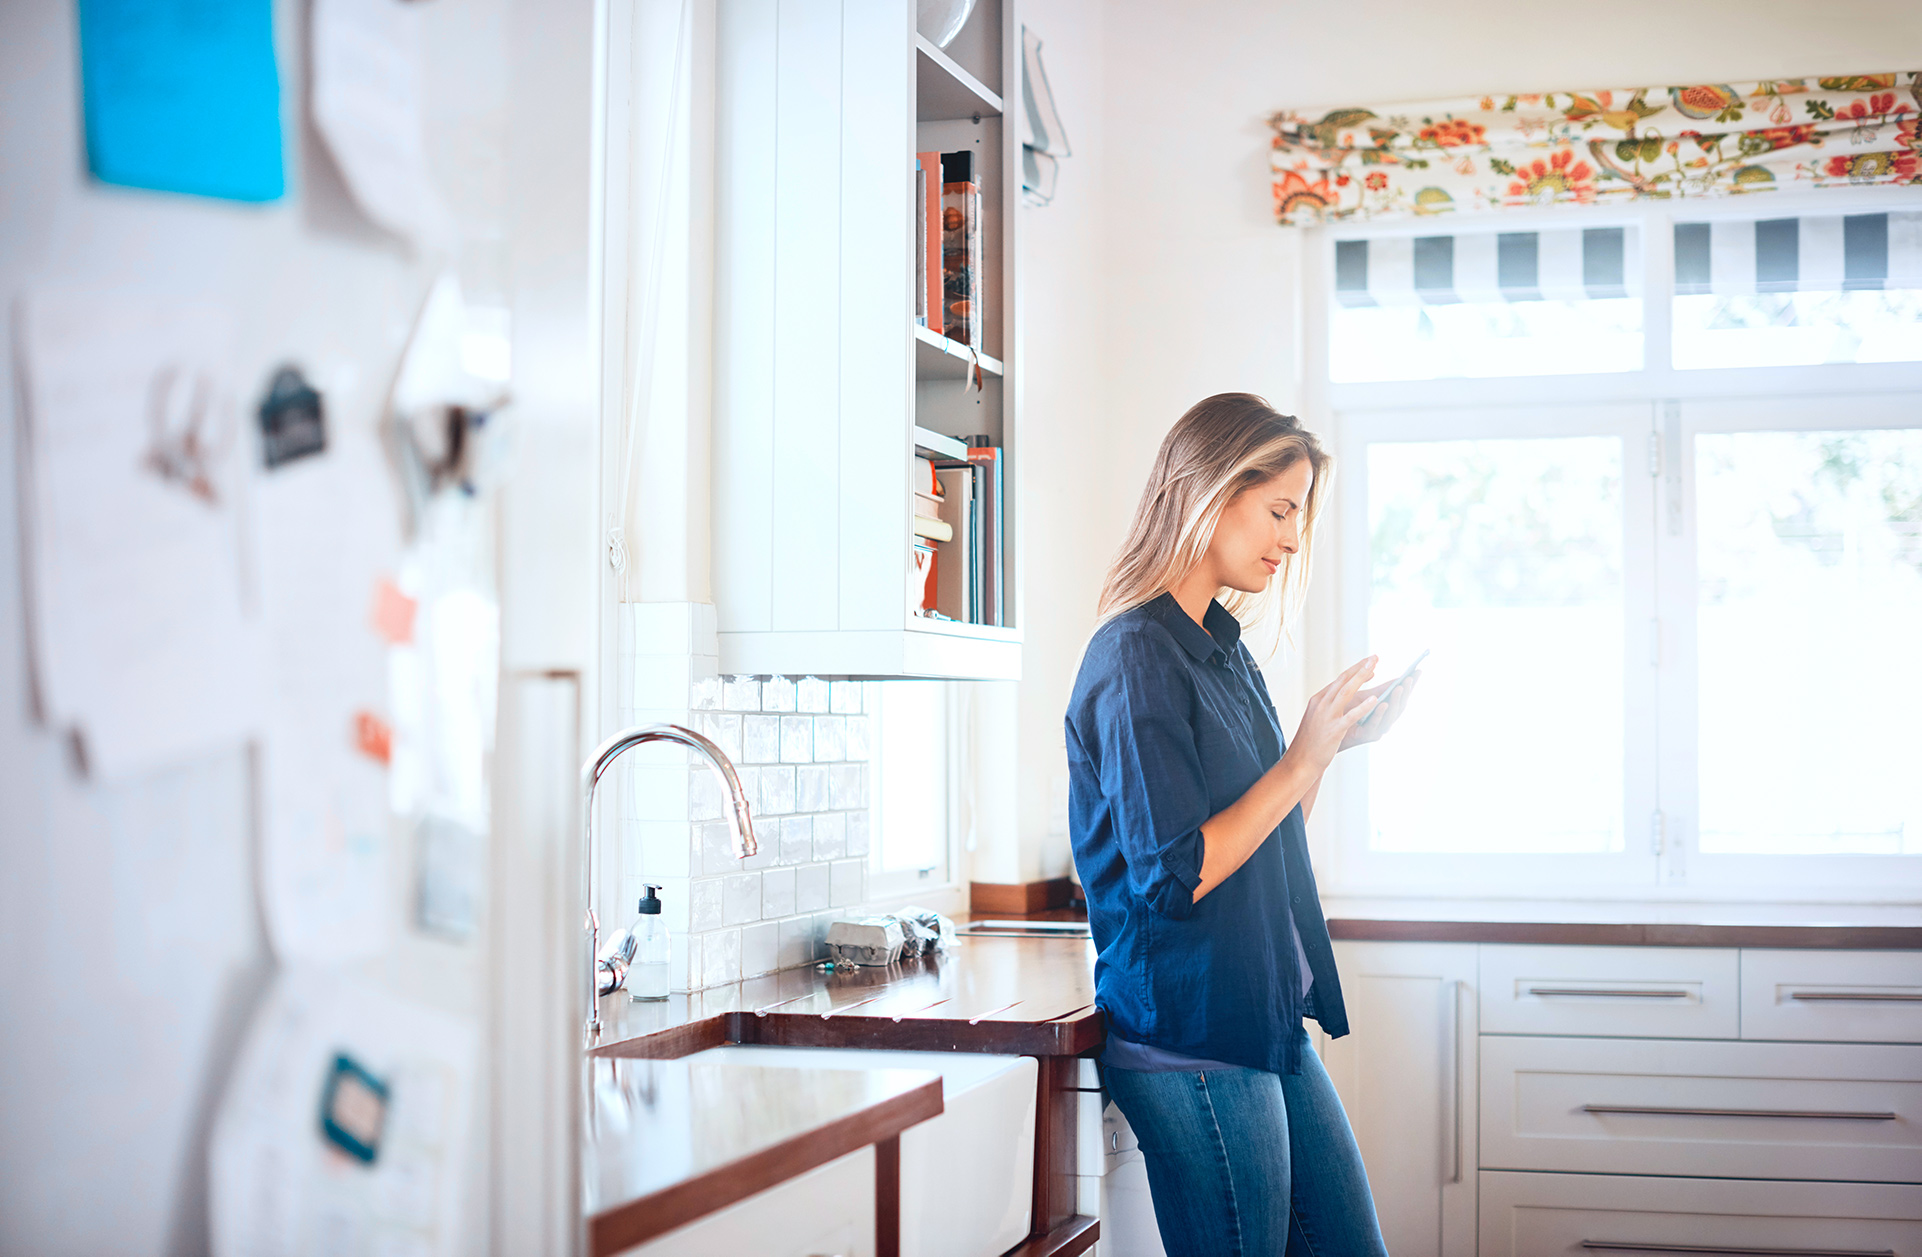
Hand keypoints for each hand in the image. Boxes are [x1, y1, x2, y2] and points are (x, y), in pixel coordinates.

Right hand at [1286, 656, 1379, 775]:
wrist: (1300, 761)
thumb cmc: (1311, 742)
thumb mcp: (1318, 718)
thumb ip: (1331, 706)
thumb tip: (1346, 696)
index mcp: (1318, 700)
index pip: (1339, 680)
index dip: (1355, 670)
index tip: (1368, 663)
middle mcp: (1322, 703)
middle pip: (1343, 680)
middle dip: (1360, 667)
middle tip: (1375, 657)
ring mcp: (1327, 716)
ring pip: (1346, 692)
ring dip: (1361, 678)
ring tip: (1375, 669)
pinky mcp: (1334, 730)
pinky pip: (1351, 716)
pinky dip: (1363, 706)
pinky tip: (1375, 699)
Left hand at [1340, 671, 1419, 750]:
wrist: (1325, 736)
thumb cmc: (1342, 715)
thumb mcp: (1359, 698)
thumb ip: (1371, 687)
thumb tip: (1376, 668)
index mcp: (1383, 711)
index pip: (1400, 697)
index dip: (1410, 685)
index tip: (1418, 671)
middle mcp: (1382, 721)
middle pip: (1399, 706)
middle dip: (1406, 692)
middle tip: (1410, 678)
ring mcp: (1375, 730)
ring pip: (1390, 716)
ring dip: (1395, 702)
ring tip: (1399, 688)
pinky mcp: (1365, 736)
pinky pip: (1374, 725)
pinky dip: (1379, 714)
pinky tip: (1382, 703)